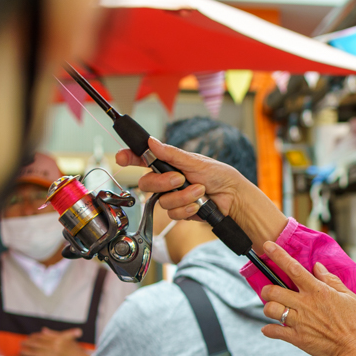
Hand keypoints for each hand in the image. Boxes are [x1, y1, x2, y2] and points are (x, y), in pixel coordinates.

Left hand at [17, 327, 87, 355]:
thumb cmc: (76, 351)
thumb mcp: (68, 339)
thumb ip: (55, 334)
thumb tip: (43, 330)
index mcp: (58, 341)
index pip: (42, 337)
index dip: (34, 337)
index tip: (29, 337)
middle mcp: (54, 349)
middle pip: (37, 345)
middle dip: (28, 344)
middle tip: (21, 343)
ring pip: (36, 355)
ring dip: (27, 353)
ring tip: (21, 352)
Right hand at [122, 137, 290, 251]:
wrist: (233, 197)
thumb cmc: (218, 175)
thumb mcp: (194, 161)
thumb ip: (171, 154)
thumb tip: (151, 142)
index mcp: (169, 164)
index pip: (142, 160)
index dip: (129, 158)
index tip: (121, 158)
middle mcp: (168, 180)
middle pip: (147, 184)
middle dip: (163, 183)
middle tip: (180, 178)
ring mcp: (173, 196)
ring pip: (162, 201)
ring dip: (182, 196)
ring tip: (200, 191)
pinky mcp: (181, 211)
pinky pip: (173, 213)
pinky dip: (187, 208)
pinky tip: (198, 205)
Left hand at [259, 241, 355, 355]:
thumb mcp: (350, 297)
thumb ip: (331, 281)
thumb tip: (318, 267)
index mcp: (319, 291)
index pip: (293, 269)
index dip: (278, 255)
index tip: (267, 246)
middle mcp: (306, 304)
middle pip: (274, 290)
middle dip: (267, 289)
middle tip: (271, 291)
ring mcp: (300, 322)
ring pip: (271, 309)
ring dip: (269, 307)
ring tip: (275, 309)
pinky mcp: (298, 339)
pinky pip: (274, 331)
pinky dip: (269, 329)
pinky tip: (271, 329)